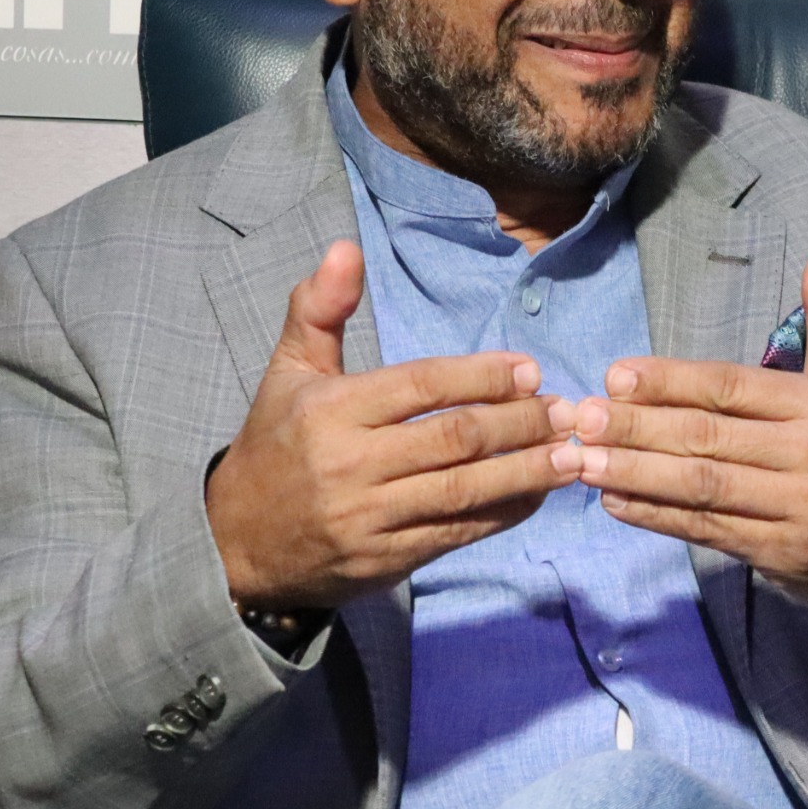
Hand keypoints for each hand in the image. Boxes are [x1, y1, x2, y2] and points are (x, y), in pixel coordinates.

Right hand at [206, 242, 577, 608]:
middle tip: (564, 410)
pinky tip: (538, 494)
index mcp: (329, 410)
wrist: (235, 545)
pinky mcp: (385, 561)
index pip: (420, 385)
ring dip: (526, 472)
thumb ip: (319, 309)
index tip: (529, 370)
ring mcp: (369, 518)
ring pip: (464, 490)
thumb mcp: (287, 372)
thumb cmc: (274, 446)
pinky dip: (504, 514)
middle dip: (518, 423)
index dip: (481, 376)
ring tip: (572, 455)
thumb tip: (345, 247)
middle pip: (454, 439)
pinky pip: (457, 533)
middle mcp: (349, 464)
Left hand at [564, 231, 807, 621]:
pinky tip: (615, 503)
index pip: (732, 387)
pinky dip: (657, 518)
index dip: (671, 380)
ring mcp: (798, 509)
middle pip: (709, 437)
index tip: (616, 375)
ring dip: (636, 474)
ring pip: (703, 486)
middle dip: (639, 427)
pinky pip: (709, 530)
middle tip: (581, 419)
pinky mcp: (782, 554)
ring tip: (584, 462)